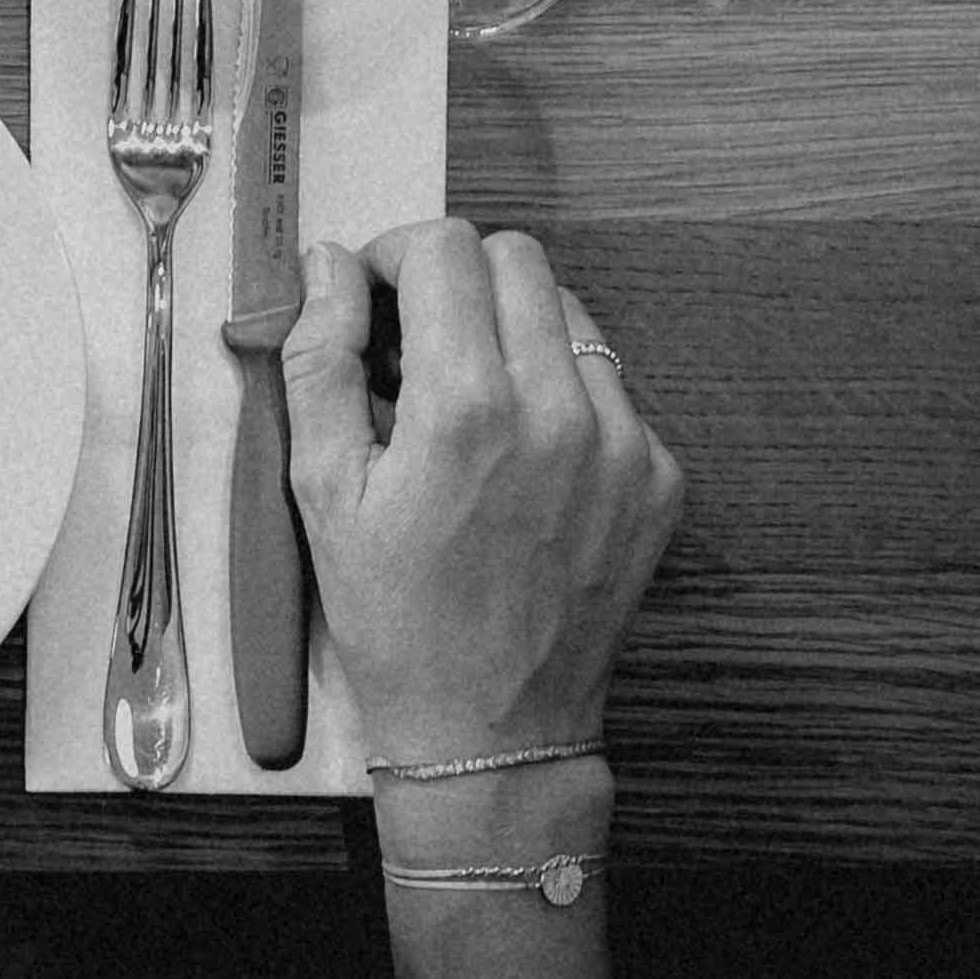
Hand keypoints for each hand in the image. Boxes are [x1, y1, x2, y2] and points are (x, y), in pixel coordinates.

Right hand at [279, 220, 683, 764]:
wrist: (493, 730)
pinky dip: (560, 393)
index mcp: (468, 406)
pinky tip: (520, 456)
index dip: (395, 255)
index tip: (374, 299)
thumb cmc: (397, 620)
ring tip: (469, 401)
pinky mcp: (659, 478)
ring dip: (513, 330)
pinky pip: (609, 385)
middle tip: (416, 342)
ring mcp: (624, 443)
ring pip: (570, 314)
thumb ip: (320, 360)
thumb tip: (328, 268)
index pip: (445, 248)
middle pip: (517, 258)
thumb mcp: (323, 491)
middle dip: (456, 280)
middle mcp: (560, 409)